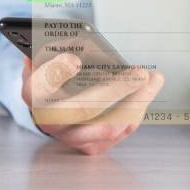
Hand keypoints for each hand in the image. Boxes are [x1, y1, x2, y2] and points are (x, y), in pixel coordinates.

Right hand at [21, 54, 163, 154]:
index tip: (74, 59)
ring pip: (108, 126)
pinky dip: (137, 111)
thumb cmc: (57, 77)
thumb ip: (58, 49)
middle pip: (83, 110)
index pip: (38, 86)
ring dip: (137, 102)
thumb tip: (76, 43)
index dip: (56, 72)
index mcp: (35, 94)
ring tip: (154, 80)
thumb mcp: (50, 58)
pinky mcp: (90, 146)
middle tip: (138, 73)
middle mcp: (50, 121)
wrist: (53, 107)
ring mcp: (71, 137)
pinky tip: (147, 94)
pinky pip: (120, 131)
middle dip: (116, 89)